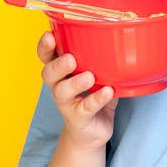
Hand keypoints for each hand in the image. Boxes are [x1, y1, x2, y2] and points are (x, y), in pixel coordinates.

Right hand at [37, 31, 118, 149]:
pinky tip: (107, 92)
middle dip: (57, 65)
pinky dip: (97, 99)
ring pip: (62, 92)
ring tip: (89, 77)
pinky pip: (85, 108)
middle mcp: (58, 85)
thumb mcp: (97, 73)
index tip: (49, 35)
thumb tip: (122, 35)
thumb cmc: (93, 94)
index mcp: (61, 70)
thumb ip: (102, 58)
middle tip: (70, 59)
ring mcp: (67, 103)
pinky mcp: (78, 118)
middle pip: (48, 73)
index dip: (44, 47)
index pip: (46, 56)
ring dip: (75, 83)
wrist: (92, 131)